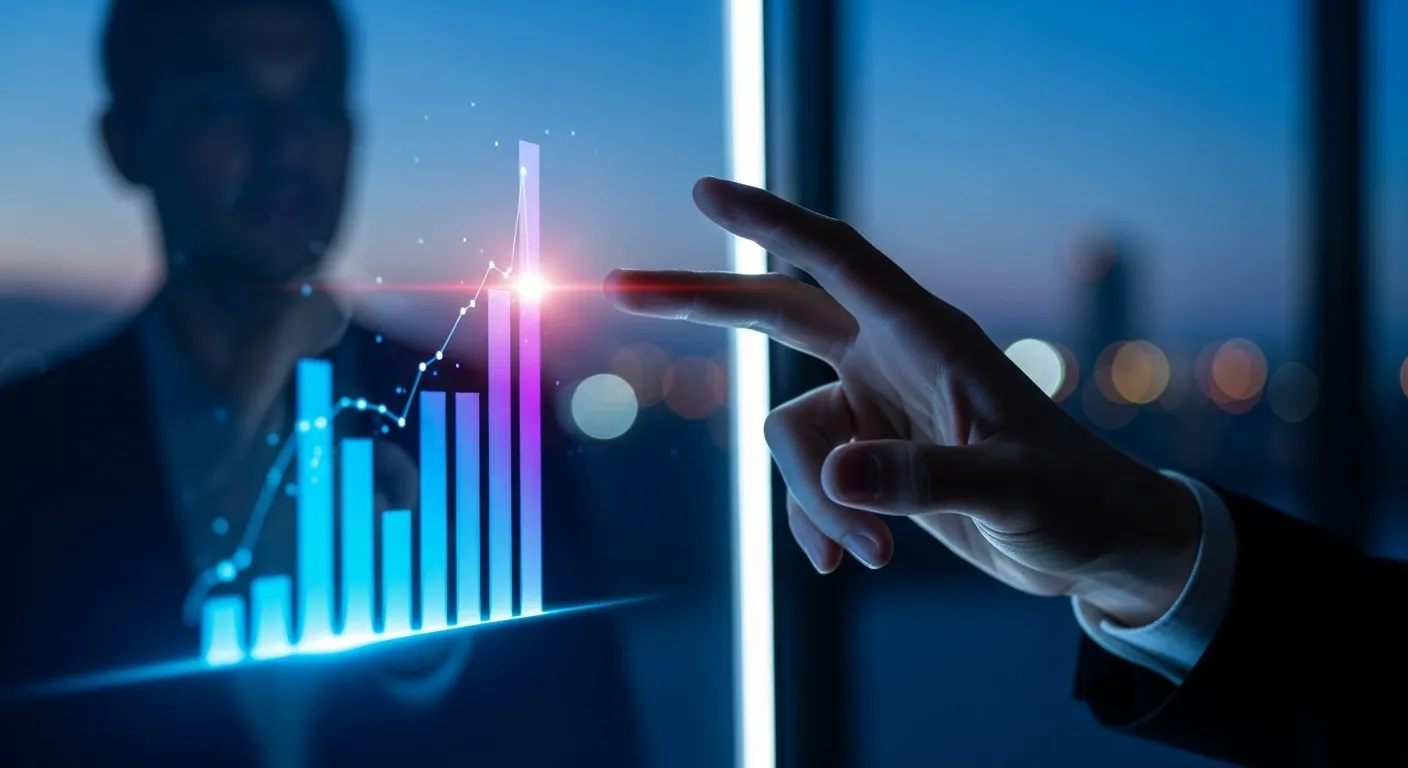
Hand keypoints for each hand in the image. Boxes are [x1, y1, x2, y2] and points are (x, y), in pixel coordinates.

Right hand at [606, 177, 1201, 626]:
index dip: (768, 221)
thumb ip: (923, 481)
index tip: (705, 192)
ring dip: (815, 504)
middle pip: (775, 314)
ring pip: (789, 440)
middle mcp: (888, 362)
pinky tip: (853, 560)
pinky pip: (806, 486)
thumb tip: (833, 479)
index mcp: (926, 337)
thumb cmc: (1071, 500)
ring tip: (875, 553)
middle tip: (618, 288)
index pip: (835, 259)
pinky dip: (819, 525)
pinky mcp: (869, 460)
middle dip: (700, 303)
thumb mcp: (1008, 493)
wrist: (1090, 545)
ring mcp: (873, 410)